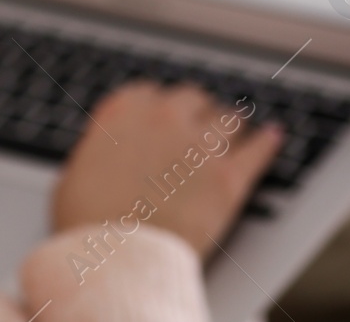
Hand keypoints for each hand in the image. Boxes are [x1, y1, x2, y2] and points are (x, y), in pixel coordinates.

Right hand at [51, 82, 282, 255]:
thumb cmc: (88, 221)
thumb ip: (101, 149)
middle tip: (198, 126)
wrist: (117, 257)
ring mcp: (200, 144)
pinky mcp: (230, 177)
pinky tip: (273, 137)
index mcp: (124, 109)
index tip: (162, 119)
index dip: (157, 109)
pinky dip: (267, 142)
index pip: (150, 93)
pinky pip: (259, 149)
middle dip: (195, 112)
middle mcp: (164, 116)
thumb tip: (110, 152)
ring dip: (228, 125)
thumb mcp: (76, 171)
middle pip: (192, 99)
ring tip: (234, 131)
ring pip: (228, 118)